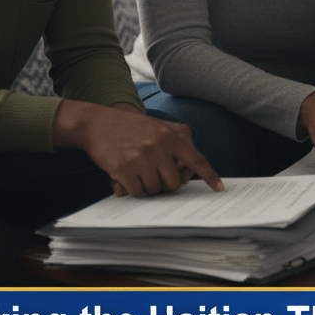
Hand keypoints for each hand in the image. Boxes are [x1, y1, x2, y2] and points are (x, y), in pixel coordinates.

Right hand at [54, 100, 223, 196]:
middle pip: (174, 183)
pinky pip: (137, 191)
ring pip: (155, 189)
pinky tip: (125, 175)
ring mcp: (143, 157)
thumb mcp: (157, 127)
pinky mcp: (125, 168)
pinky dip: (133, 188)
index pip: (196, 159)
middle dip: (165, 184)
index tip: (219, 188)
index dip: (209, 175)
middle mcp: (160, 145)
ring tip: (136, 170)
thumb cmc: (129, 128)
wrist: (95, 123)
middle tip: (153, 175)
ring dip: (147, 186)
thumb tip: (188, 173)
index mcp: (171, 135)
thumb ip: (175, 144)